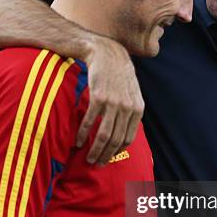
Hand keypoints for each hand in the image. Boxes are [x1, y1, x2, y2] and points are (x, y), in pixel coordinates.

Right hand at [78, 36, 143, 164]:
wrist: (107, 53)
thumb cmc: (118, 74)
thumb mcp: (132, 92)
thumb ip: (131, 110)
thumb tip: (125, 131)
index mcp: (138, 109)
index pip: (128, 138)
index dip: (118, 152)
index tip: (108, 159)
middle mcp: (128, 108)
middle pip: (116, 140)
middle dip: (106, 155)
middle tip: (96, 164)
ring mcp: (114, 103)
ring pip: (104, 135)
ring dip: (95, 149)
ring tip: (88, 157)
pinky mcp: (99, 97)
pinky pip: (90, 121)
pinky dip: (83, 134)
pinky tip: (78, 142)